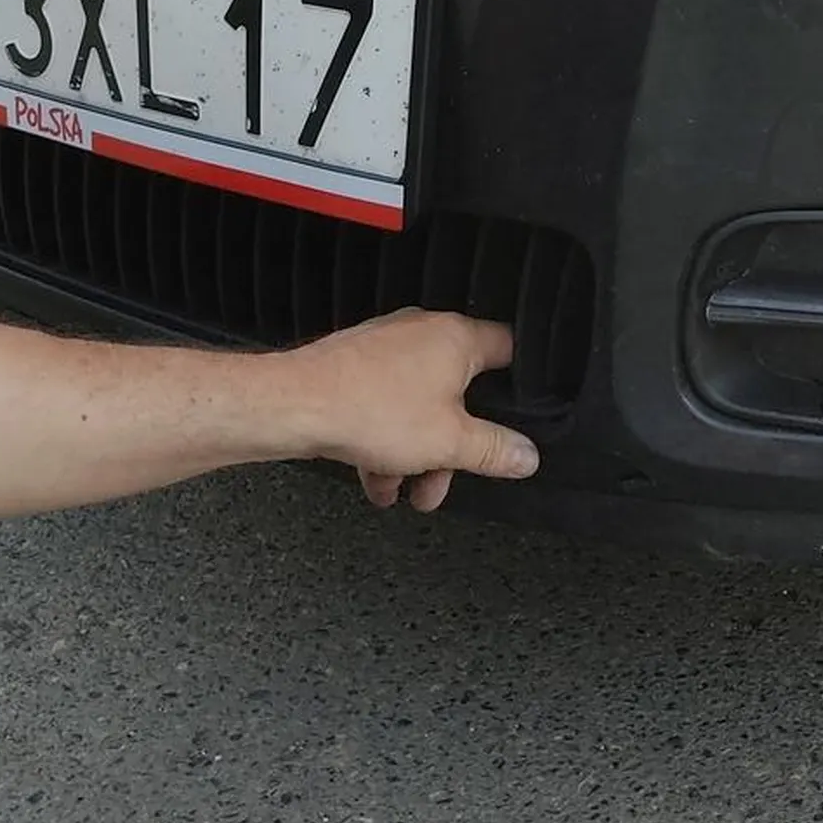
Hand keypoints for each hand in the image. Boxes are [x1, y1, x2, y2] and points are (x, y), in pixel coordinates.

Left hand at [276, 308, 538, 512]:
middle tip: (441, 480)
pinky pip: (383, 404)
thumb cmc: (372, 410)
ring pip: (416, 404)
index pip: (508, 350)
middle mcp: (423, 332)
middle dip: (450, 446)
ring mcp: (386, 347)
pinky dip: (384, 440)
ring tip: (399, 490)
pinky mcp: (355, 365)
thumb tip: (527, 455)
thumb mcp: (449, 443)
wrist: (296, 405)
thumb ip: (494, 450)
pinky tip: (375, 478)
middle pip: (457, 392)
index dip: (519, 384)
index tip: (520, 412)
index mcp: (457, 338)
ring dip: (414, 452)